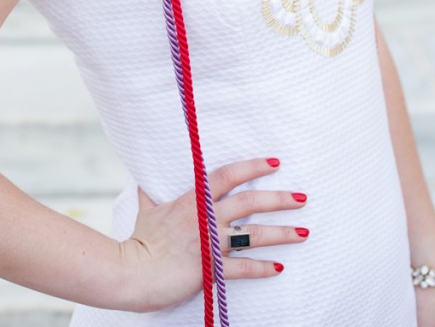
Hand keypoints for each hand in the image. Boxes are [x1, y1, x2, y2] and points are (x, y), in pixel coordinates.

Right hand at [118, 157, 307, 312]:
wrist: (131, 272)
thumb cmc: (139, 241)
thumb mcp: (145, 211)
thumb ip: (150, 195)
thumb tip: (142, 182)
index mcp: (192, 199)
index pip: (228, 175)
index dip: (252, 167)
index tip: (274, 162)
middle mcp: (206, 218)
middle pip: (249, 202)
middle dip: (278, 199)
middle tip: (302, 197)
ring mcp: (210, 244)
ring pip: (253, 234)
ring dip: (281, 233)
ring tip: (303, 232)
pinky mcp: (210, 270)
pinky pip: (242, 268)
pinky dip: (262, 268)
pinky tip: (278, 267)